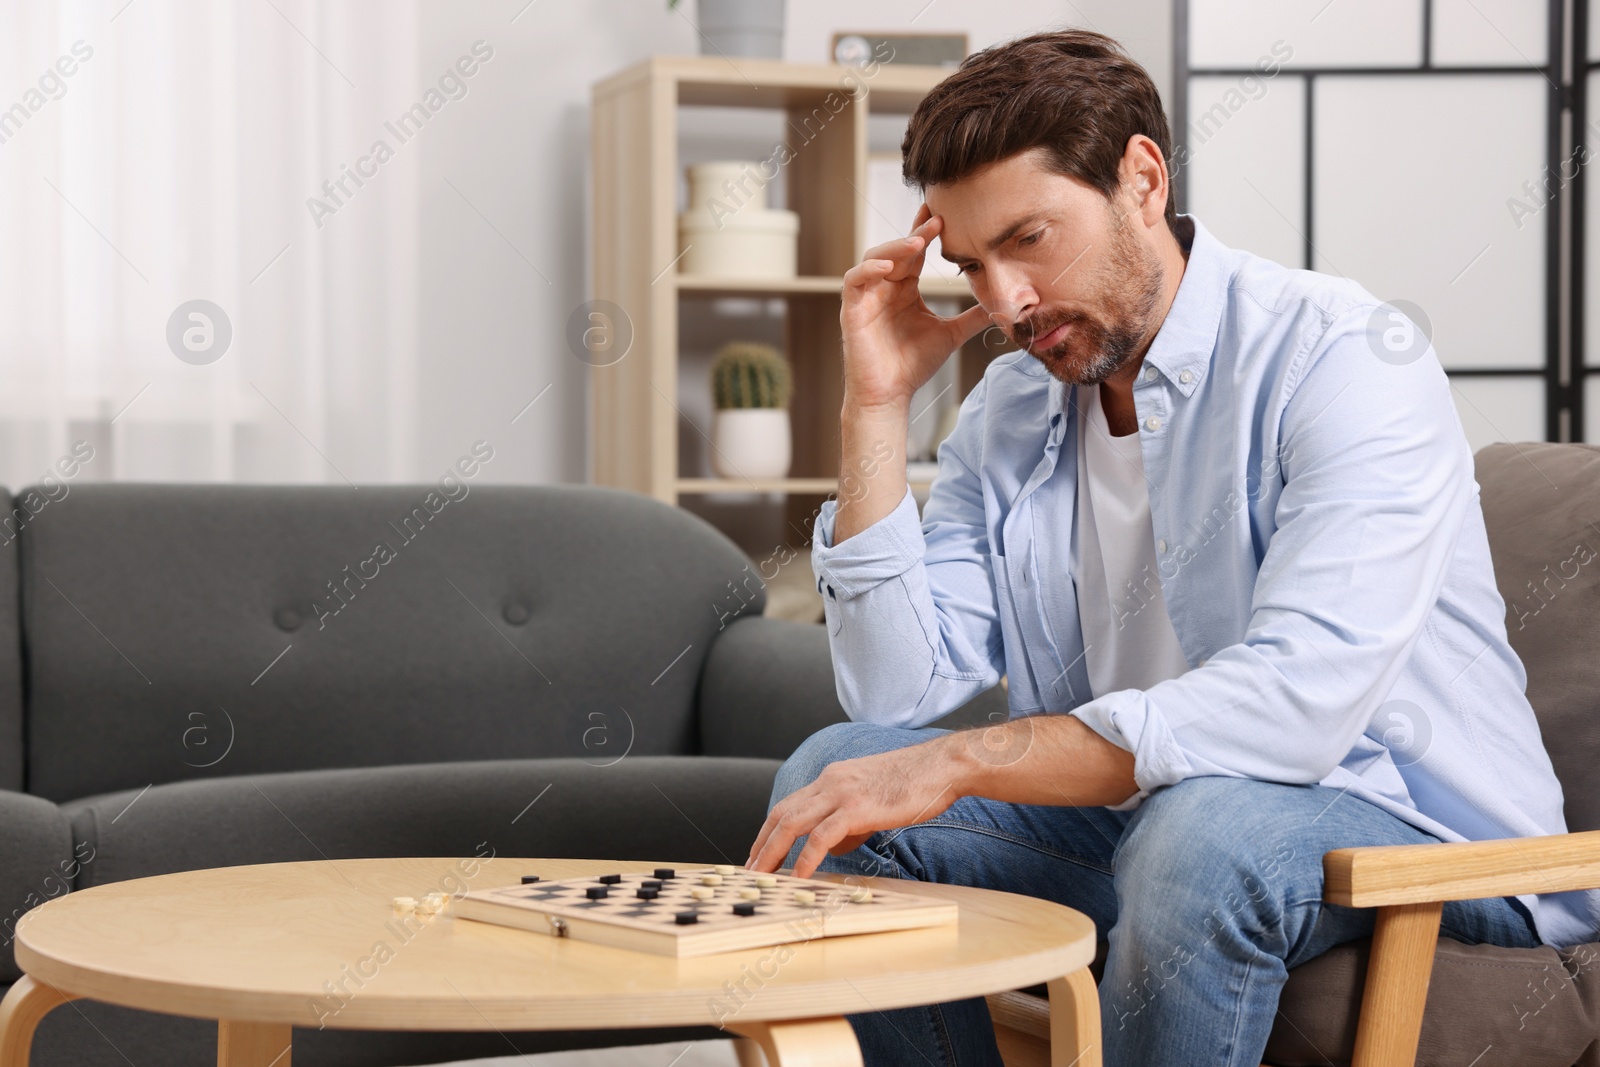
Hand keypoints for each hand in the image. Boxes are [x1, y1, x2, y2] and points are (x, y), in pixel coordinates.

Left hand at [745, 737, 965, 877]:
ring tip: (762, 876)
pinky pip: (821, 836)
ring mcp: (841, 793)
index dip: (769, 830)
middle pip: (781, 813)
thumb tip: (832, 848)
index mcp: (832, 778)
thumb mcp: (872, 801)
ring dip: (772, 852)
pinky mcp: (857, 807)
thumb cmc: (915, 785)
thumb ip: (848, 822)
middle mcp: (830, 781)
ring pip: (792, 823)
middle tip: (750, 870)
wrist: (941, 767)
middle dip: (761, 844)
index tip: (759, 852)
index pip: (789, 805)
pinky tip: (799, 876)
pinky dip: (805, 858)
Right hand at [842, 203, 992, 409]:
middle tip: (938, 220)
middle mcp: (884, 288)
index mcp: (904, 289)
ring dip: (895, 247)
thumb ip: (973, 317)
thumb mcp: (951, 335)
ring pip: (875, 258)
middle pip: (897, 250)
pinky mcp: (851, 310)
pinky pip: (854, 280)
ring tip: (917, 242)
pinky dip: (869, 269)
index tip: (944, 214)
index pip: (915, 252)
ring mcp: (866, 297)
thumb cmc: (912, 365)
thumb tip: (1004, 306)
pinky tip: (888, 266)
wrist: (890, 395)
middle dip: (916, 233)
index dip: (926, 232)